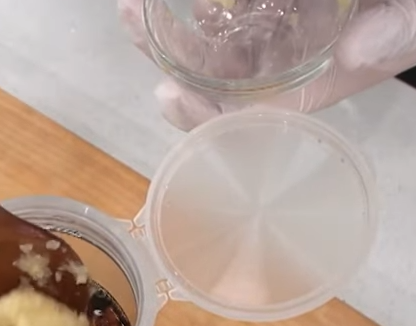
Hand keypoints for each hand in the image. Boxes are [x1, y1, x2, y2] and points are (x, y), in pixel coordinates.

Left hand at [119, 0, 415, 129]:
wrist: (402, 3)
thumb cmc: (407, 18)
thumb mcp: (411, 22)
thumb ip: (395, 35)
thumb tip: (359, 54)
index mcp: (307, 87)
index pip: (245, 119)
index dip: (203, 116)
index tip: (172, 95)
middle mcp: (277, 70)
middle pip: (209, 81)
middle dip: (167, 61)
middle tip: (134, 25)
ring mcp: (265, 40)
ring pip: (204, 48)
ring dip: (166, 32)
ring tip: (132, 8)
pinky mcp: (261, 12)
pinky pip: (219, 18)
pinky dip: (191, 10)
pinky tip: (160, 1)